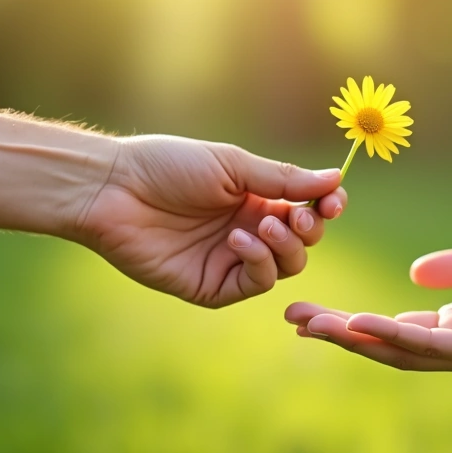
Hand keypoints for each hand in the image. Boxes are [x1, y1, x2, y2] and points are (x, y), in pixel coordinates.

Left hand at [75, 136, 346, 306]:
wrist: (116, 190)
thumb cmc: (168, 166)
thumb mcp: (233, 166)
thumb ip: (283, 179)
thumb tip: (335, 178)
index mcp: (254, 197)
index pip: (307, 208)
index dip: (326, 206)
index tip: (335, 200)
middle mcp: (248, 229)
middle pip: (303, 241)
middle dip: (309, 228)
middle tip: (296, 215)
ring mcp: (230, 260)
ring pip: (286, 266)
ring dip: (285, 246)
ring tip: (261, 227)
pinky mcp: (211, 286)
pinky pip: (255, 283)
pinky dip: (258, 263)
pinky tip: (240, 240)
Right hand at [285, 228, 451, 378]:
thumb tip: (414, 272)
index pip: (395, 331)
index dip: (350, 325)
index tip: (309, 309)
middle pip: (388, 349)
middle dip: (337, 337)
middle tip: (290, 318)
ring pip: (402, 353)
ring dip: (353, 340)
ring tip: (310, 323)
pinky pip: (435, 347)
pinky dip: (394, 337)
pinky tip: (360, 323)